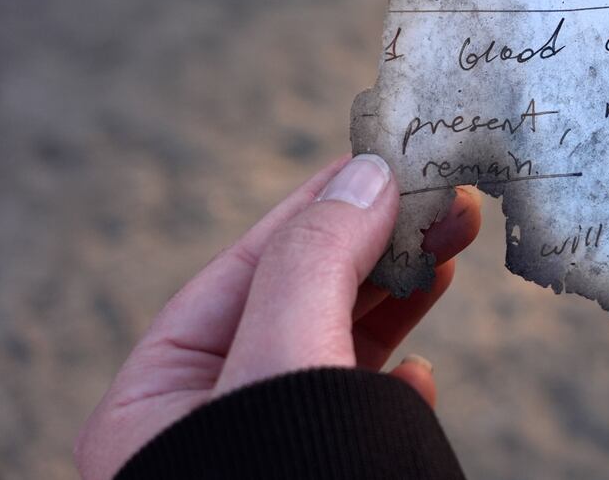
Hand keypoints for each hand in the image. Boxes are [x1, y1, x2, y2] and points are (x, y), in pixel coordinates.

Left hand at [75, 155, 480, 479]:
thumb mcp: (285, 363)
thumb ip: (317, 264)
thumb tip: (366, 175)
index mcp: (155, 403)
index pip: (243, 270)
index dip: (318, 208)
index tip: (388, 160)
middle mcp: (206, 427)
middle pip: (295, 303)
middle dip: (373, 247)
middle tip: (445, 199)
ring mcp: (267, 458)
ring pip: (335, 352)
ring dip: (397, 297)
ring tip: (453, 251)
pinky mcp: (324, 478)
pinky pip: (356, 414)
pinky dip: (395, 379)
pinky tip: (423, 372)